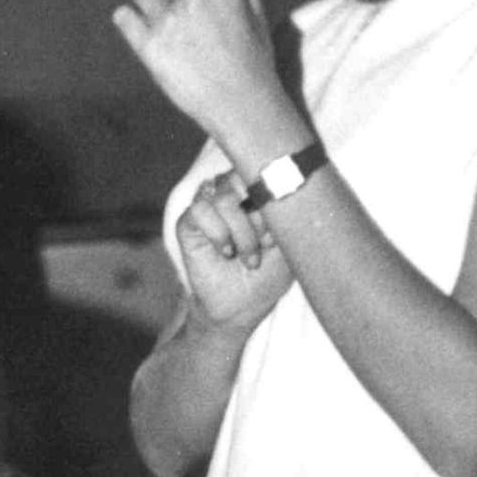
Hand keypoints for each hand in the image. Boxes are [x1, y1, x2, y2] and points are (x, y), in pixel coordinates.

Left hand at [112, 0, 280, 140]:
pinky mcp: (149, 47)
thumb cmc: (251, 55)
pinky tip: (141, 30)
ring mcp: (168, 22)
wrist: (242, 104)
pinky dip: (128, 20)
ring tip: (165, 25)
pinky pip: (124, 17)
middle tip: (181, 15)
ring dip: (148, 2)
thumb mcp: (251, 4)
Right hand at [174, 175, 292, 331]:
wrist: (241, 308)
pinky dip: (219, 233)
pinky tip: (226, 252)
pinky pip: (200, 210)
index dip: (274, 200)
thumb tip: (278, 190)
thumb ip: (286, 213)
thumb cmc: (267, 275)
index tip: (280, 234)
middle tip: (265, 243)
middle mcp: (229, 192)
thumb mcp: (289, 244)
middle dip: (259, 214)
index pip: (263, 169)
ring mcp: (208, 206)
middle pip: (242, 176)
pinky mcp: (187, 223)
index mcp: (254, 190)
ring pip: (223, 197)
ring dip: (242, 231)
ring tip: (248, 256)